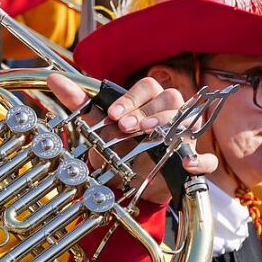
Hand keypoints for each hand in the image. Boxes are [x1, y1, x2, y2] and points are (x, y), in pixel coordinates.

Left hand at [48, 73, 218, 203]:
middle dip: (146, 111)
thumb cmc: (115, 146)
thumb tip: (54, 78)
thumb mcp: (96, 125)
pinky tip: (187, 163)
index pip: (148, 86)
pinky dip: (201, 160)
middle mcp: (170, 113)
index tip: (113, 114)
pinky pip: (207, 159)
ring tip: (149, 134)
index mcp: (149, 100)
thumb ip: (78, 101)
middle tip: (126, 126)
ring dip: (168, 125)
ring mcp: (184, 136)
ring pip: (188, 119)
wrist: (125, 183)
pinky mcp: (191, 162)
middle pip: (170, 98)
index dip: (132, 98)